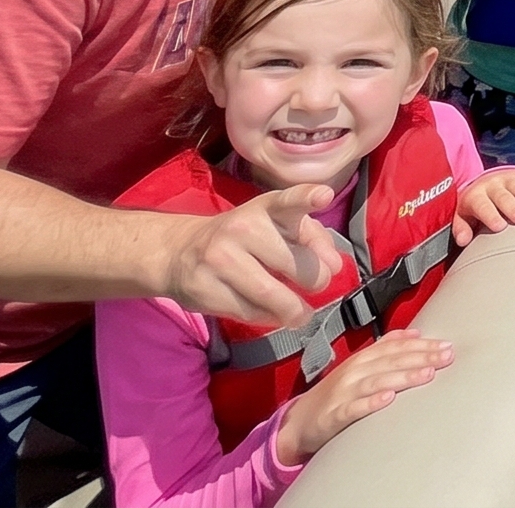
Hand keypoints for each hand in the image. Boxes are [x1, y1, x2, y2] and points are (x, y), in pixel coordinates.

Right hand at [158, 181, 342, 328]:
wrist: (181, 251)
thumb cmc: (247, 238)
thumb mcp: (277, 225)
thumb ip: (312, 237)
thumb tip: (333, 264)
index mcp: (266, 208)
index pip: (286, 200)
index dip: (306, 197)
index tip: (323, 196)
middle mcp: (242, 227)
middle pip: (294, 264)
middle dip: (315, 280)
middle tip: (317, 283)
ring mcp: (220, 258)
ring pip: (271, 294)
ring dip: (295, 310)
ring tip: (302, 313)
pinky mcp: (205, 288)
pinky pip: (249, 312)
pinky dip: (269, 318)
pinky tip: (271, 312)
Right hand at [271, 331, 453, 466]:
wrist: (298, 422)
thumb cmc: (335, 394)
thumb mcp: (358, 366)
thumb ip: (385, 348)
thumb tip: (415, 334)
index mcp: (362, 359)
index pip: (394, 347)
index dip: (421, 345)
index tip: (446, 345)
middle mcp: (353, 372)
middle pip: (390, 362)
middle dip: (421, 357)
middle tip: (446, 356)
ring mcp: (342, 393)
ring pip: (376, 382)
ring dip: (403, 377)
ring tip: (427, 374)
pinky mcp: (333, 416)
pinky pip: (352, 409)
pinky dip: (370, 403)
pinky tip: (387, 399)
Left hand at [453, 167, 514, 247]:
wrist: (479, 184)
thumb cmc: (473, 207)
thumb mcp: (462, 218)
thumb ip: (461, 229)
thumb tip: (462, 240)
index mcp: (475, 197)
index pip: (483, 206)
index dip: (491, 216)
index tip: (499, 226)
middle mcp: (490, 186)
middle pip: (502, 196)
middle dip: (512, 207)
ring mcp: (505, 179)